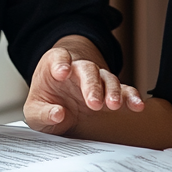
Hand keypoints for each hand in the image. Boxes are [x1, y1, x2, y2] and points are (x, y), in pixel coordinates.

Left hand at [24, 44, 143, 134]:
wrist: (58, 104)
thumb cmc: (45, 103)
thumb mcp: (34, 112)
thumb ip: (42, 113)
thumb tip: (57, 113)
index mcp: (54, 66)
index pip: (58, 57)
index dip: (61, 63)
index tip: (62, 72)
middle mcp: (77, 69)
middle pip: (87, 69)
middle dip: (92, 85)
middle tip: (93, 102)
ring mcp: (95, 80)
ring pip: (107, 78)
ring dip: (112, 91)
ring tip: (113, 105)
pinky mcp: (109, 92)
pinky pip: (123, 90)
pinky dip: (131, 97)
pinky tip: (137, 105)